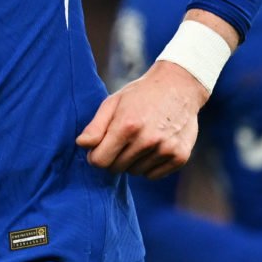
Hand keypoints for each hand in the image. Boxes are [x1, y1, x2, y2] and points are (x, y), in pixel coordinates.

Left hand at [76, 61, 208, 177]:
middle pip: (116, 168)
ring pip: (135, 172)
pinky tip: (153, 146)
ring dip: (132, 161)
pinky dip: (149, 166)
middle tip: (121, 140)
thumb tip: (81, 144)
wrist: (178, 86)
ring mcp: (166, 149)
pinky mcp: (180, 157)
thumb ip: (95, 126)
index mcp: (127, 125)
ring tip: (139, 140)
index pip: (100, 161)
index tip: (98, 148)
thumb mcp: (113, 102)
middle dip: (113, 158)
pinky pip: (153, 175)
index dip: (95, 156)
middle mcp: (147, 139)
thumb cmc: (140, 94)